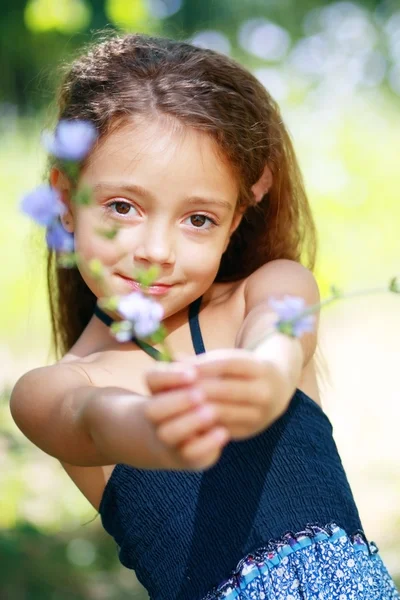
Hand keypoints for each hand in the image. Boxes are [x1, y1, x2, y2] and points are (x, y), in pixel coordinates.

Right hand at [143, 364, 229, 470]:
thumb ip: (194, 373)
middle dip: (178, 401)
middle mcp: (156, 417)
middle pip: (153, 410)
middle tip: (200, 394)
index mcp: (157, 392)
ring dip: (190, 422)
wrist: (183, 440)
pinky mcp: (185, 457)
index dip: (169, 376)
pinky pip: (190, 454)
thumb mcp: (193, 384)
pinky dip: (207, 443)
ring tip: (212, 411)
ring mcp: (167, 439)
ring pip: (168, 433)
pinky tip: (223, 431)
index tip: (192, 373)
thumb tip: (192, 361)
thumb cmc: (192, 402)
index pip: (151, 378)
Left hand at [145, 348, 292, 443]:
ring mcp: (260, 413)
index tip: (182, 368)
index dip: (203, 365)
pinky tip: (186, 418)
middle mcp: (264, 390)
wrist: (277, 389)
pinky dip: (203, 422)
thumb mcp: (232, 360)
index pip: (228, 363)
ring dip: (196, 408)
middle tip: (173, 389)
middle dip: (196, 388)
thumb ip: (204, 361)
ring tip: (175, 404)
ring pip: (222, 411)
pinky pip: (222, 427)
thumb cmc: (244, 370)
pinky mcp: (250, 430)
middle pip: (224, 388)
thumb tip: (174, 358)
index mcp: (260, 368)